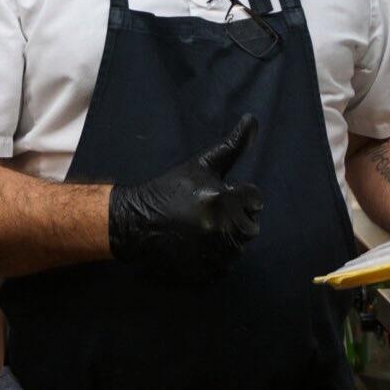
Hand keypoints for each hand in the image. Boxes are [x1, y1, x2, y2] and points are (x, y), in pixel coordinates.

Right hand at [108, 114, 263, 281]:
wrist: (135, 222)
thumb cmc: (168, 189)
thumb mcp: (200, 164)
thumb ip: (232, 146)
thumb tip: (253, 119)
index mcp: (220, 199)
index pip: (255, 199)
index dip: (240, 196)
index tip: (221, 197)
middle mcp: (217, 227)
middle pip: (250, 227)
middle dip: (236, 219)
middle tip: (211, 214)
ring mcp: (209, 252)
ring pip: (239, 248)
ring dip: (227, 240)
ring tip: (204, 230)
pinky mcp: (201, 271)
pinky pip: (225, 268)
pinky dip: (216, 259)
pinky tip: (200, 247)